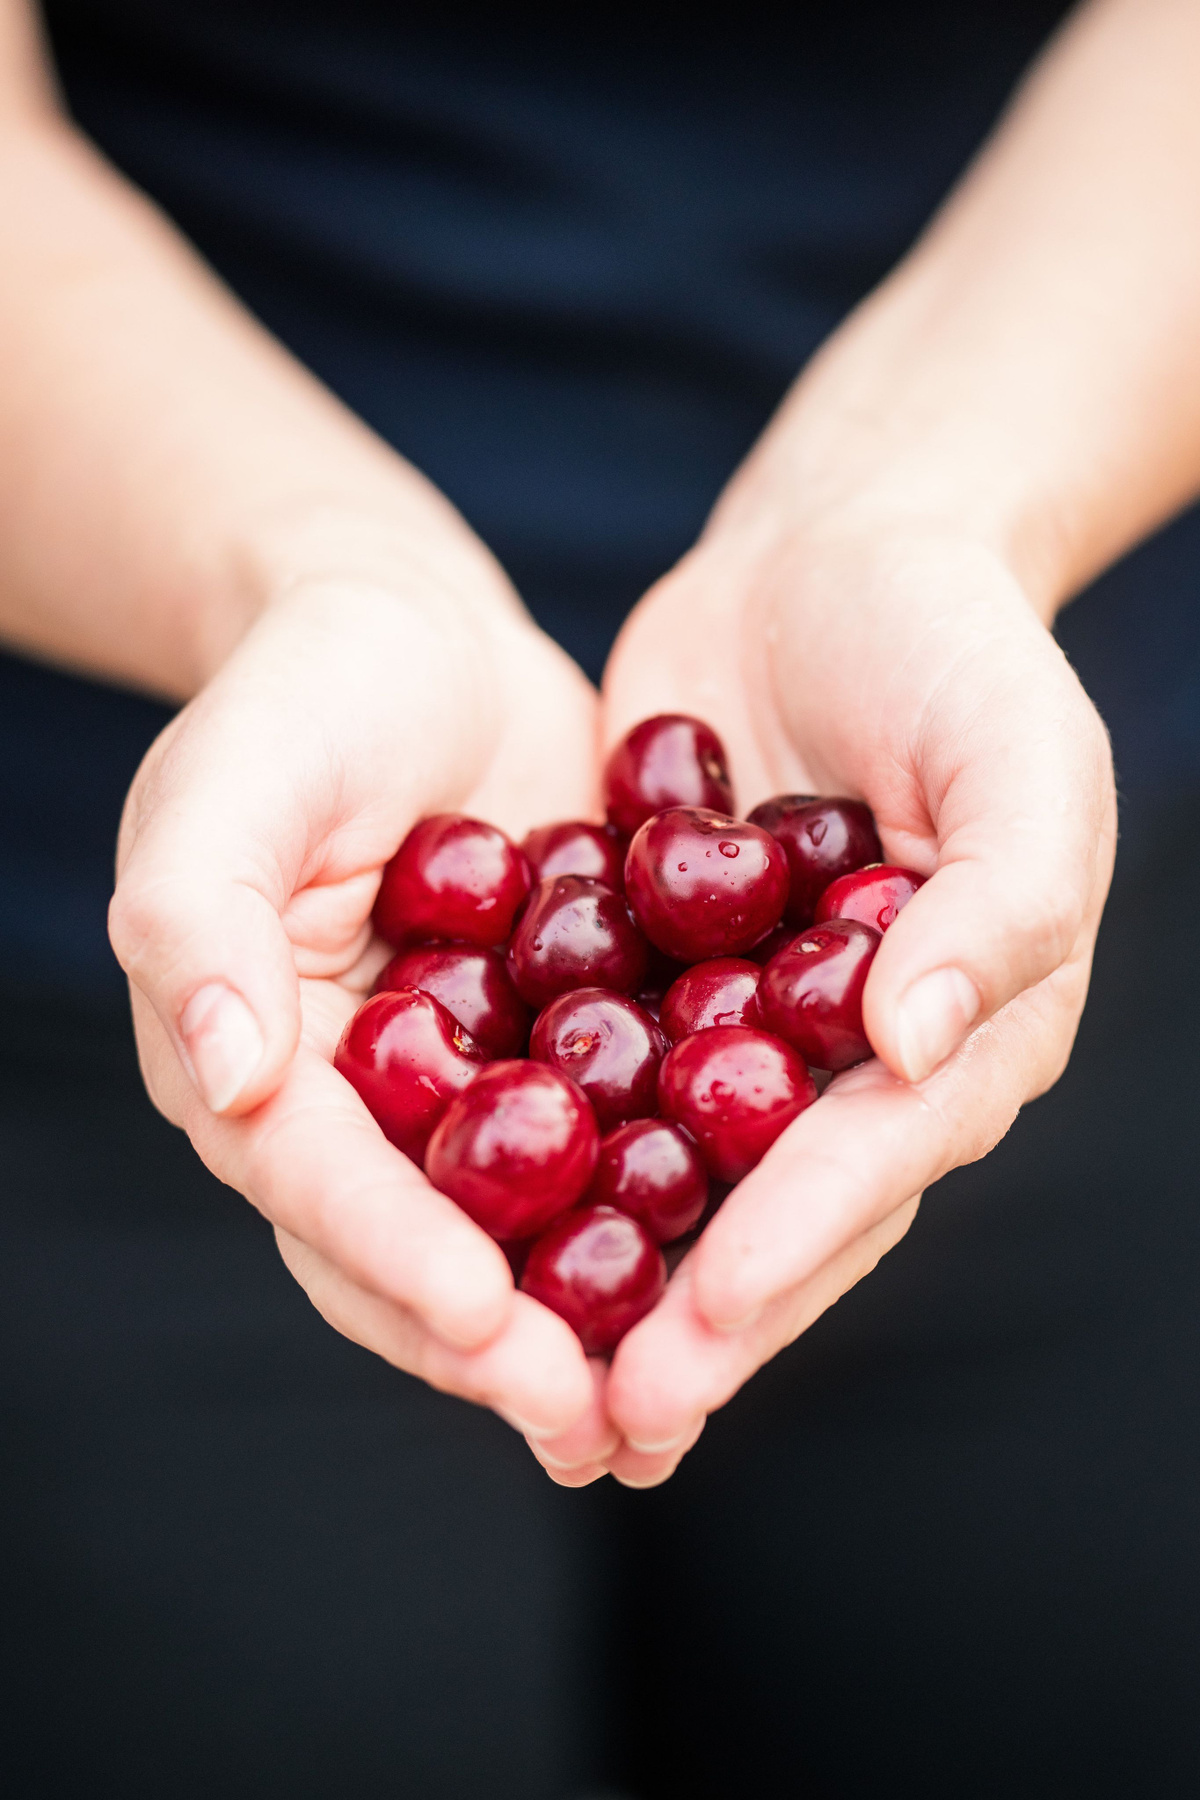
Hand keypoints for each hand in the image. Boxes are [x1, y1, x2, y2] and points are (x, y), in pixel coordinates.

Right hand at [109, 566, 600, 1440]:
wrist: (425, 635)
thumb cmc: (307, 690)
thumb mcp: (233, 782)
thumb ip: (201, 920)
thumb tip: (227, 1077)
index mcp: (257, 1058)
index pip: (313, 1179)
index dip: (390, 1253)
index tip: (483, 1319)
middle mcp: (356, 1105)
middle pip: (412, 1248)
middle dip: (494, 1344)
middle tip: (588, 1423)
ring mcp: (462, 1089)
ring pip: (516, 1229)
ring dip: (583, 1322)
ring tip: (666, 1404)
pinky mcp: (561, 1054)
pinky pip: (608, 1148)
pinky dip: (658, 1213)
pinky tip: (739, 1267)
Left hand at [525, 478, 1114, 1486]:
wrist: (832, 552)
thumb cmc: (955, 643)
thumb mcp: (1021, 753)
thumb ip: (1001, 901)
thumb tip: (913, 1047)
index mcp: (968, 1023)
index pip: (879, 1158)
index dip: (797, 1246)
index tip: (704, 1324)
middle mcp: (861, 1053)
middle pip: (778, 1207)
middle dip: (696, 1314)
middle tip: (600, 1416)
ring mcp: (755, 1023)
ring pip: (681, 1173)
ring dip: (612, 1275)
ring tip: (522, 1370)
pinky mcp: (660, 977)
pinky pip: (603, 1075)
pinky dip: (547, 1149)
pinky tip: (460, 1216)